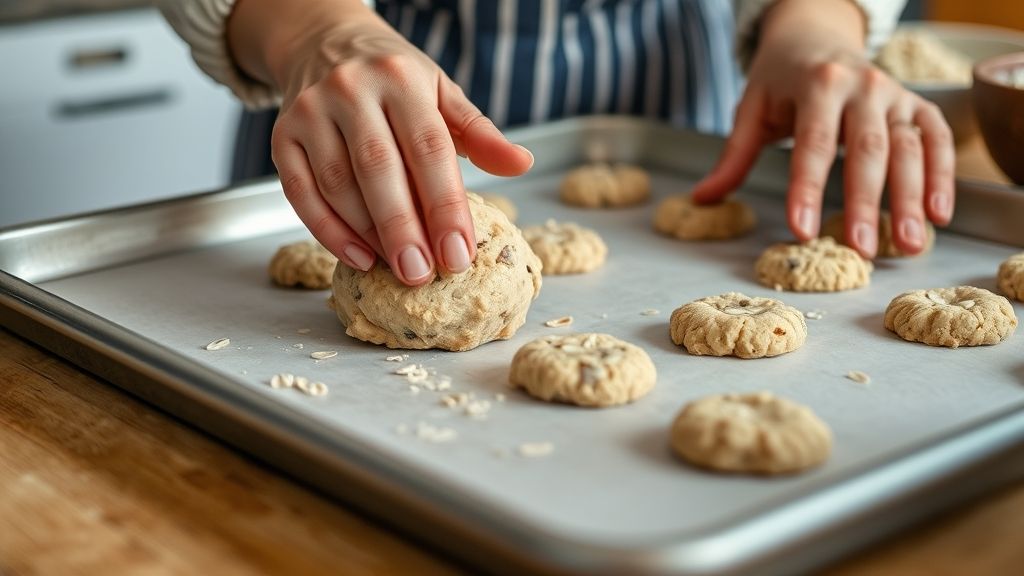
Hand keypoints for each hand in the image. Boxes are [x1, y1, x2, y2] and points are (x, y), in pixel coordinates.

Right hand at [231, 2, 533, 284]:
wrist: (324, 42)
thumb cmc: (395, 80)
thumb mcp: (442, 93)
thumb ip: (480, 133)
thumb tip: (522, 164)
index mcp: (402, 80)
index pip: (429, 149)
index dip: (445, 205)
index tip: (459, 254)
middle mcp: (352, 90)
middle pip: (379, 169)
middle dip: (403, 228)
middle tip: (422, 276)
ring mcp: (310, 112)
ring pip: (337, 184)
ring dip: (367, 234)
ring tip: (398, 268)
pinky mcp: (281, 136)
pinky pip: (301, 192)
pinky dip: (327, 231)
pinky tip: (358, 256)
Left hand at [692, 0, 954, 257]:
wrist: (816, 35)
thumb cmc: (781, 78)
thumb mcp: (752, 109)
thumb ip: (734, 157)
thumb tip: (702, 199)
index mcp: (817, 85)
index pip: (813, 145)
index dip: (807, 190)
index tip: (802, 231)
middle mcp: (862, 87)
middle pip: (868, 150)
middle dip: (865, 203)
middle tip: (862, 250)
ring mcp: (894, 95)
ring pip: (908, 148)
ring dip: (911, 198)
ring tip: (908, 244)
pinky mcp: (917, 104)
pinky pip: (937, 139)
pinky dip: (943, 176)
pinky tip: (938, 215)